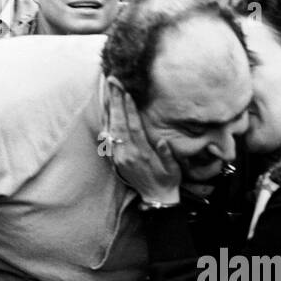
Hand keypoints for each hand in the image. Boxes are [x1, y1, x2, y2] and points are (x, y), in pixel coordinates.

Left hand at [102, 79, 180, 202]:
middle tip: (113, 82)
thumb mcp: (173, 169)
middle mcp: (127, 155)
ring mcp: (119, 157)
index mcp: (142, 155)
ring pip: (111, 129)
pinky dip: (106, 123)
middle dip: (116, 101)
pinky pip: (107, 138)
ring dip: (109, 109)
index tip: (127, 92)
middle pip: (119, 123)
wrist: (156, 199)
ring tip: (108, 91)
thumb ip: (167, 155)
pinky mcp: (115, 160)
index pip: (134, 126)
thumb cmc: (168, 180)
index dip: (130, 109)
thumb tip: (162, 142)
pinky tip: (106, 111)